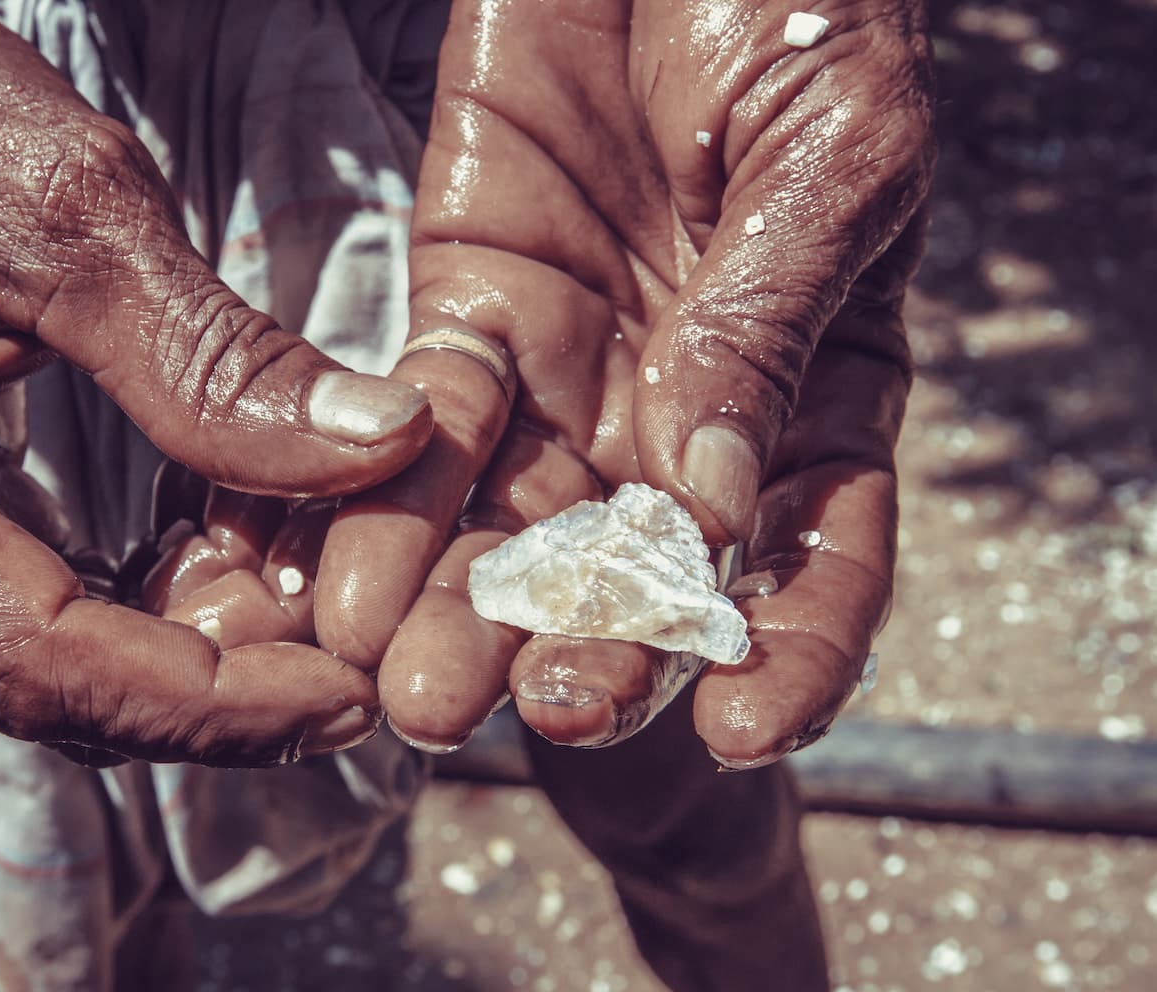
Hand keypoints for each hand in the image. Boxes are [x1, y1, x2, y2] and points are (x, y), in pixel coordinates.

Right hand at [0, 0, 431, 764]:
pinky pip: (58, 607)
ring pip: (64, 665)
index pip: (36, 651)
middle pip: (53, 684)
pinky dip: (167, 600)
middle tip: (365, 654)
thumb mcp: (78, 212)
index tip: (346, 695)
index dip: (205, 701)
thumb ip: (218, 357)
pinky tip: (254, 553)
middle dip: (220, 689)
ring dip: (205, 652)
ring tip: (326, 598)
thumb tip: (387, 442)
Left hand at [314, 0, 932, 760]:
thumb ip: (771, 330)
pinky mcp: (472, 311)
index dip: (793, 647)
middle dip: (594, 645)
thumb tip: (715, 506)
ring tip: (421, 685)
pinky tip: (353, 575)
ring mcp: (576, 368)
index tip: (749, 731)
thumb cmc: (797, 10)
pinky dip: (387, 497)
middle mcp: (689, 408)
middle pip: (643, 561)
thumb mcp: (828, 158)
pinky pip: (427, 421)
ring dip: (470, 604)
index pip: (815, 551)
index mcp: (820, 388)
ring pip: (519, 516)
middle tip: (542, 711)